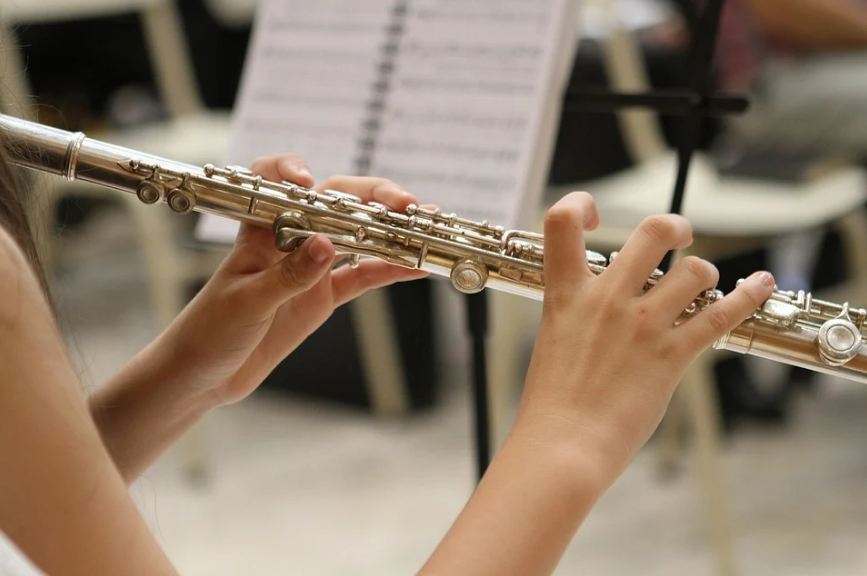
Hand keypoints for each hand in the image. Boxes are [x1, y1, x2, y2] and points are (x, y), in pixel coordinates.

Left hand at [151, 154, 426, 406]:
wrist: (203, 375)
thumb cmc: (209, 331)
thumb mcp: (247, 303)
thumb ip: (287, 275)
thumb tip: (326, 245)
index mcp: (260, 232)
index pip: (275, 183)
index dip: (292, 172)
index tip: (310, 181)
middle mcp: (289, 240)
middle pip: (336, 203)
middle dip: (373, 198)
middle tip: (405, 206)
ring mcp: (309, 266)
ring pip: (357, 236)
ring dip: (389, 231)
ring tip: (423, 228)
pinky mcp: (322, 295)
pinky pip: (361, 276)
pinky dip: (388, 270)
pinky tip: (414, 267)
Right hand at [515, 192, 774, 488]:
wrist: (562, 444)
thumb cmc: (553, 401)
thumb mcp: (554, 339)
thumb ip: (579, 310)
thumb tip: (607, 297)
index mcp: (566, 293)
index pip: (561, 220)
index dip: (581, 203)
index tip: (597, 216)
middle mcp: (606, 299)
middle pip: (653, 231)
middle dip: (674, 226)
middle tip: (678, 236)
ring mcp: (641, 325)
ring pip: (695, 270)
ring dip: (703, 274)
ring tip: (698, 288)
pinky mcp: (671, 355)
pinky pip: (720, 314)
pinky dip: (748, 295)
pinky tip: (760, 283)